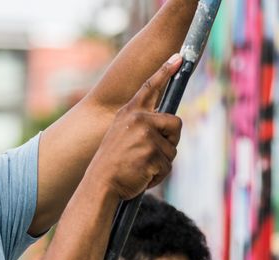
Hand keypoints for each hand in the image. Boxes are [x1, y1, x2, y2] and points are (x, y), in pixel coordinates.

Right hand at [87, 53, 183, 199]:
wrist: (100, 184)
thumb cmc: (113, 163)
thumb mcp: (121, 134)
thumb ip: (141, 125)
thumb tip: (168, 125)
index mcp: (130, 113)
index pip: (150, 87)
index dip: (165, 71)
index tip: (178, 57)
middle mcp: (139, 119)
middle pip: (176, 124)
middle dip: (171, 140)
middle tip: (153, 153)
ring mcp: (146, 136)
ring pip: (172, 149)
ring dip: (161, 162)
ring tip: (140, 167)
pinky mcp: (152, 154)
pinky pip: (167, 166)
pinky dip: (158, 175)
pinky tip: (141, 176)